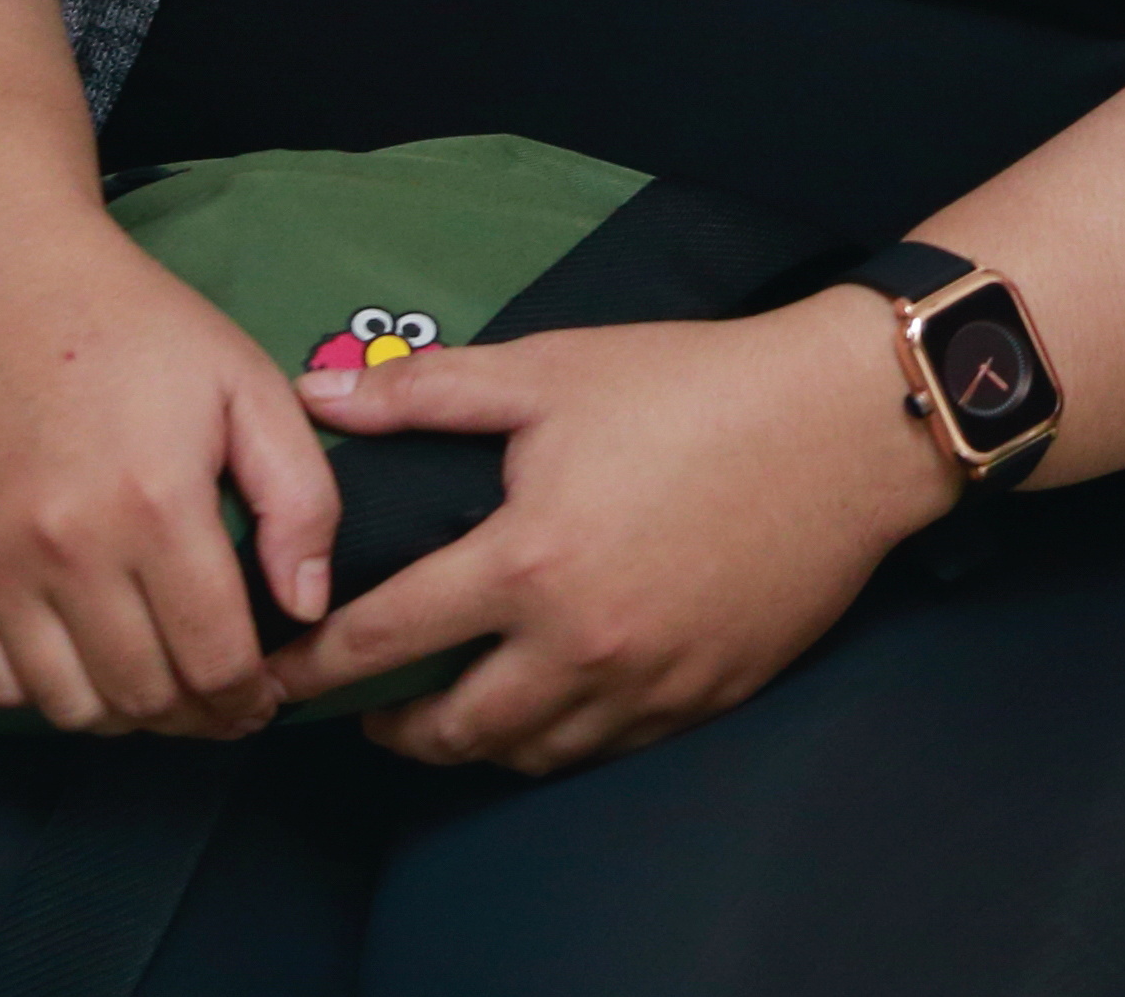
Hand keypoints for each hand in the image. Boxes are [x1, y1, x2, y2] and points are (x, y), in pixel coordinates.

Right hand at [0, 216, 338, 737]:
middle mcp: (66, 552)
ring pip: (65, 705)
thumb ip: (299, 497)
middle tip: (223, 705)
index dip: (249, 699)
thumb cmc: (135, 327)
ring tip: (160, 691)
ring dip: (123, 717)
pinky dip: (45, 695)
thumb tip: (308, 604)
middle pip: (141, 694)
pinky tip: (87, 664)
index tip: (267, 700)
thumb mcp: (248, 386)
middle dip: (195, 718)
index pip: (213, 658)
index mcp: (156, 506)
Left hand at [266, 291, 954, 775]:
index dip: (313, 664)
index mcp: (526, 564)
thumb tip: (315, 399)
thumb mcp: (553, 370)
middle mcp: (577, 645)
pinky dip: (561, 734)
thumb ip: (427, 393)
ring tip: (459, 704)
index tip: (276, 672)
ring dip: (476, 738)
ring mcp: (646, 682)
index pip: (381, 639)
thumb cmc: (697, 385)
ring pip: (527, 753)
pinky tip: (555, 696)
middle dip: (391, 725)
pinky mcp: (704, 695)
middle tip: (371, 703)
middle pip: (448, 729)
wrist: (847, 424)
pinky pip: (608, 747)